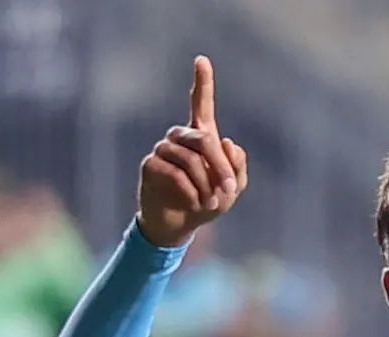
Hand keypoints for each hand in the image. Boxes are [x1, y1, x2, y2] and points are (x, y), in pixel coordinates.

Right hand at [137, 55, 249, 247]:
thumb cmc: (207, 203)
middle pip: (203, 139)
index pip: (201, 104)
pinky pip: (174, 173)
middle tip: (229, 189)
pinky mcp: (150, 165)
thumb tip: (228, 142)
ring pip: (190, 159)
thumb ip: (238, 168)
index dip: (202, 82)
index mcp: (201, 136)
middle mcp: (180, 137)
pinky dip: (191, 191)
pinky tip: (195, 203)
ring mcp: (163, 149)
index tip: (201, 60)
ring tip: (213, 203)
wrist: (178, 225)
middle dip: (220, 166)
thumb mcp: (232, 190)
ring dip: (207, 184)